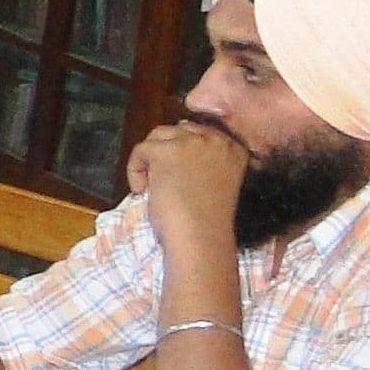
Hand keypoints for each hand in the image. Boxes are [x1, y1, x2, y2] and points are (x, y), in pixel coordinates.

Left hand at [126, 118, 246, 258]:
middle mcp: (216, 140)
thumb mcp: (216, 184)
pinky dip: (135, 170)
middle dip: (166, 152)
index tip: (177, 175)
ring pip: (158, 136)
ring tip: (153, 187)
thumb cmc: (208, 223)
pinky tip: (142, 191)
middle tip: (163, 181)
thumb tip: (177, 151)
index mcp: (235, 149)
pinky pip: (140, 150)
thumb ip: (205, 164)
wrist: (200, 238)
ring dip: (150, 160)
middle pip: (179, 130)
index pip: (201, 134)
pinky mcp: (165, 151)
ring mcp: (191, 142)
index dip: (183, 153)